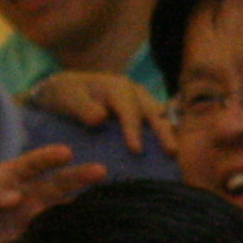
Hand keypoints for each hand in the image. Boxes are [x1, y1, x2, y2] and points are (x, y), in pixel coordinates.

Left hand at [22, 69, 167, 151]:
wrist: (66, 91)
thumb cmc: (66, 95)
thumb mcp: (66, 97)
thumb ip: (81, 107)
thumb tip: (101, 117)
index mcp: (117, 87)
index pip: (129, 109)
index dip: (133, 129)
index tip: (136, 150)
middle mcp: (136, 93)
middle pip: (153, 112)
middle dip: (164, 131)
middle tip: (172, 152)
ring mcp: (144, 103)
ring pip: (161, 118)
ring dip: (170, 134)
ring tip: (177, 155)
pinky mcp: (145, 115)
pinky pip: (159, 124)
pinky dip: (166, 137)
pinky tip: (170, 156)